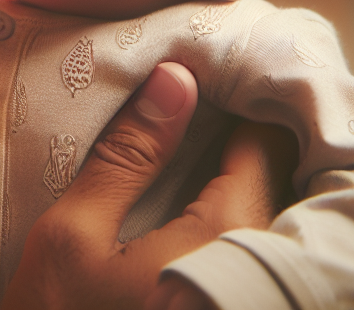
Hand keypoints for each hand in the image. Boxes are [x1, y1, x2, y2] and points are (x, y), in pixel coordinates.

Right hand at [1, 63, 297, 309]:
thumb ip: (129, 153)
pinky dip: (248, 211)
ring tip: (216, 133)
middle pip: (281, 177)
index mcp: (224, 240)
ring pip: (278, 212)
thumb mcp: (72, 236)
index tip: (227, 67)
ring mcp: (258, 298)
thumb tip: (178, 75)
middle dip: (255, 131)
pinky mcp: (245, 304)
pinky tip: (210, 189)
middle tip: (225, 90)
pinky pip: (265, 246)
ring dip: (254, 172)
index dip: (248, 95)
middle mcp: (261, 274)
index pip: (263, 143)